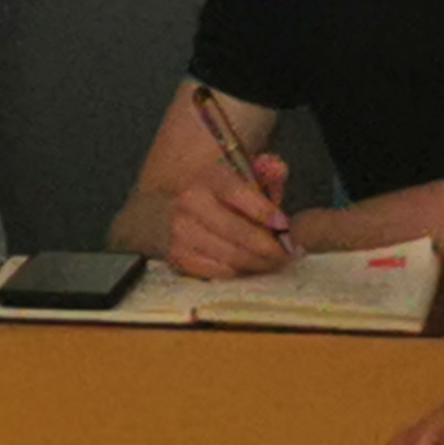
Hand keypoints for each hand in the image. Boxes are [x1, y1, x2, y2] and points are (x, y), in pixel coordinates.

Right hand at [161, 153, 292, 279]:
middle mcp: (190, 203)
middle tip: (286, 253)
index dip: (268, 214)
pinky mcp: (176, 256)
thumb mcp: (234, 173)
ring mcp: (180, 232)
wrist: (157, 208)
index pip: (241, 196)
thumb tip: (280, 179)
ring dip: (257, 262)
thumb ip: (262, 175)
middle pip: (240, 232)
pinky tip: (245, 266)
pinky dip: (236, 271)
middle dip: (270, 247)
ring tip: (271, 262)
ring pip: (232, 256)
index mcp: (208, 178)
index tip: (285, 227)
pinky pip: (216, 271)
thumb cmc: (208, 192)